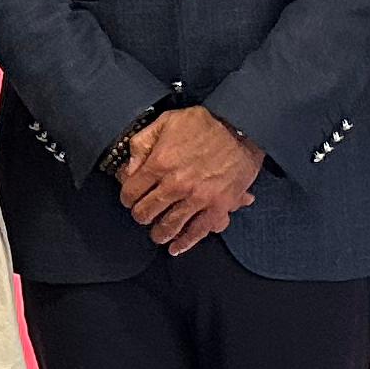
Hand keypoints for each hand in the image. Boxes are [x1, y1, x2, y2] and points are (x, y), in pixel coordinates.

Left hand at [118, 106, 260, 252]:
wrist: (242, 126)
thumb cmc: (206, 123)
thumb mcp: (166, 121)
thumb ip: (142, 144)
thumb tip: (129, 169)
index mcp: (159, 162)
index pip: (130, 192)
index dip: (127, 197)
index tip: (131, 198)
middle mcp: (175, 184)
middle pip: (146, 213)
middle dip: (141, 215)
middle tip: (145, 213)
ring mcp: (197, 198)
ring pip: (168, 227)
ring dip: (159, 233)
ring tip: (158, 232)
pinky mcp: (217, 206)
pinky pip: (198, 232)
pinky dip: (185, 243)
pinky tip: (176, 247)